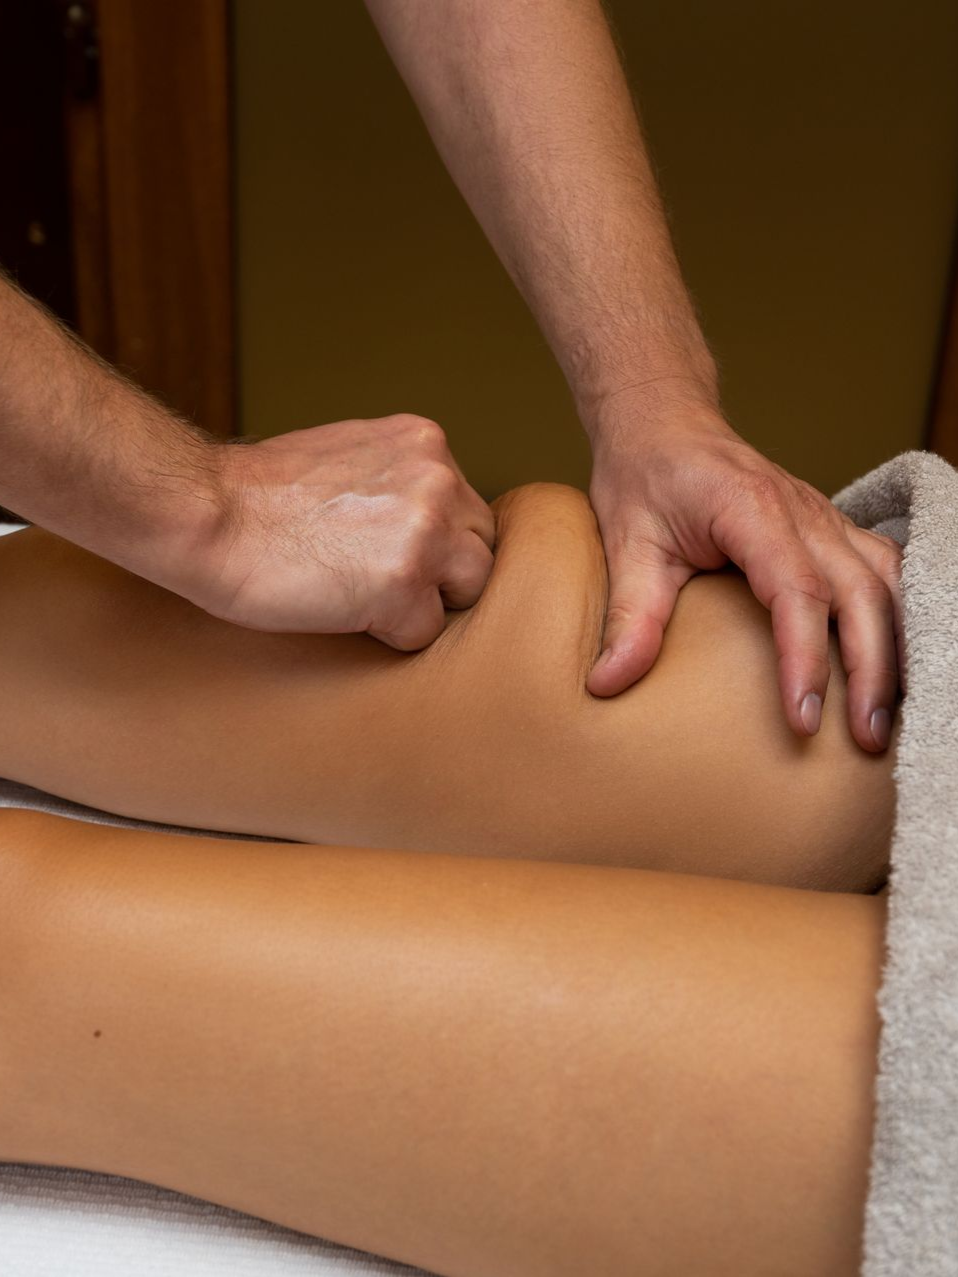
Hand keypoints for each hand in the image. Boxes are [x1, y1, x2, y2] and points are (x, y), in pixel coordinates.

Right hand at [186, 414, 495, 648]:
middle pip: (482, 548)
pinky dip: (389, 634)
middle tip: (381, 581)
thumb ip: (400, 479)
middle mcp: (437, 479)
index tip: (385, 551)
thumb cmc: (257, 496)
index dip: (434, 541)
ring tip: (366, 597)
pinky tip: (343, 611)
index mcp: (425, 443)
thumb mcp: (347, 458)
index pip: (467, 509)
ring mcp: (426, 531)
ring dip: (426, 603)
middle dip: (443, 573)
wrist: (206, 513)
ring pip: (470, 589)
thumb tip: (432, 519)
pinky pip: (426, 632)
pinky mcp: (403, 583)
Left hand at [585, 394, 902, 752]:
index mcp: (751, 509)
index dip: (805, 658)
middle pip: (862, 593)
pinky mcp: (830, 529)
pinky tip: (895, 663)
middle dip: (871, 671)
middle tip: (864, 740)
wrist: (663, 421)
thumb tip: (608, 683)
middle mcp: (803, 512)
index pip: (796, 591)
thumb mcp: (627, 542)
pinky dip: (899, 617)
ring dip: (895, 649)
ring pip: (886, 583)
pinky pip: (884, 572)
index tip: (802, 720)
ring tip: (885, 718)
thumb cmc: (644, 475)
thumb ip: (628, 614)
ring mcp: (824, 517)